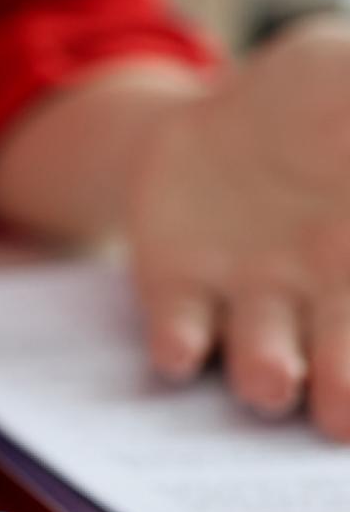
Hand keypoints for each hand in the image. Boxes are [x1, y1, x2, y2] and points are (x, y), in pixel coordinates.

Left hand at [129, 17, 349, 435]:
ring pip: (263, 358)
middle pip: (344, 361)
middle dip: (346, 389)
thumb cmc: (327, 93)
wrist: (227, 110)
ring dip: (265, 373)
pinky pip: (180, 328)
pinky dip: (180, 343)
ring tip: (272, 381)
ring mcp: (251, 297)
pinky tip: (180, 351)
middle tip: (344, 417)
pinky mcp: (177, 287)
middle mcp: (326, 295)